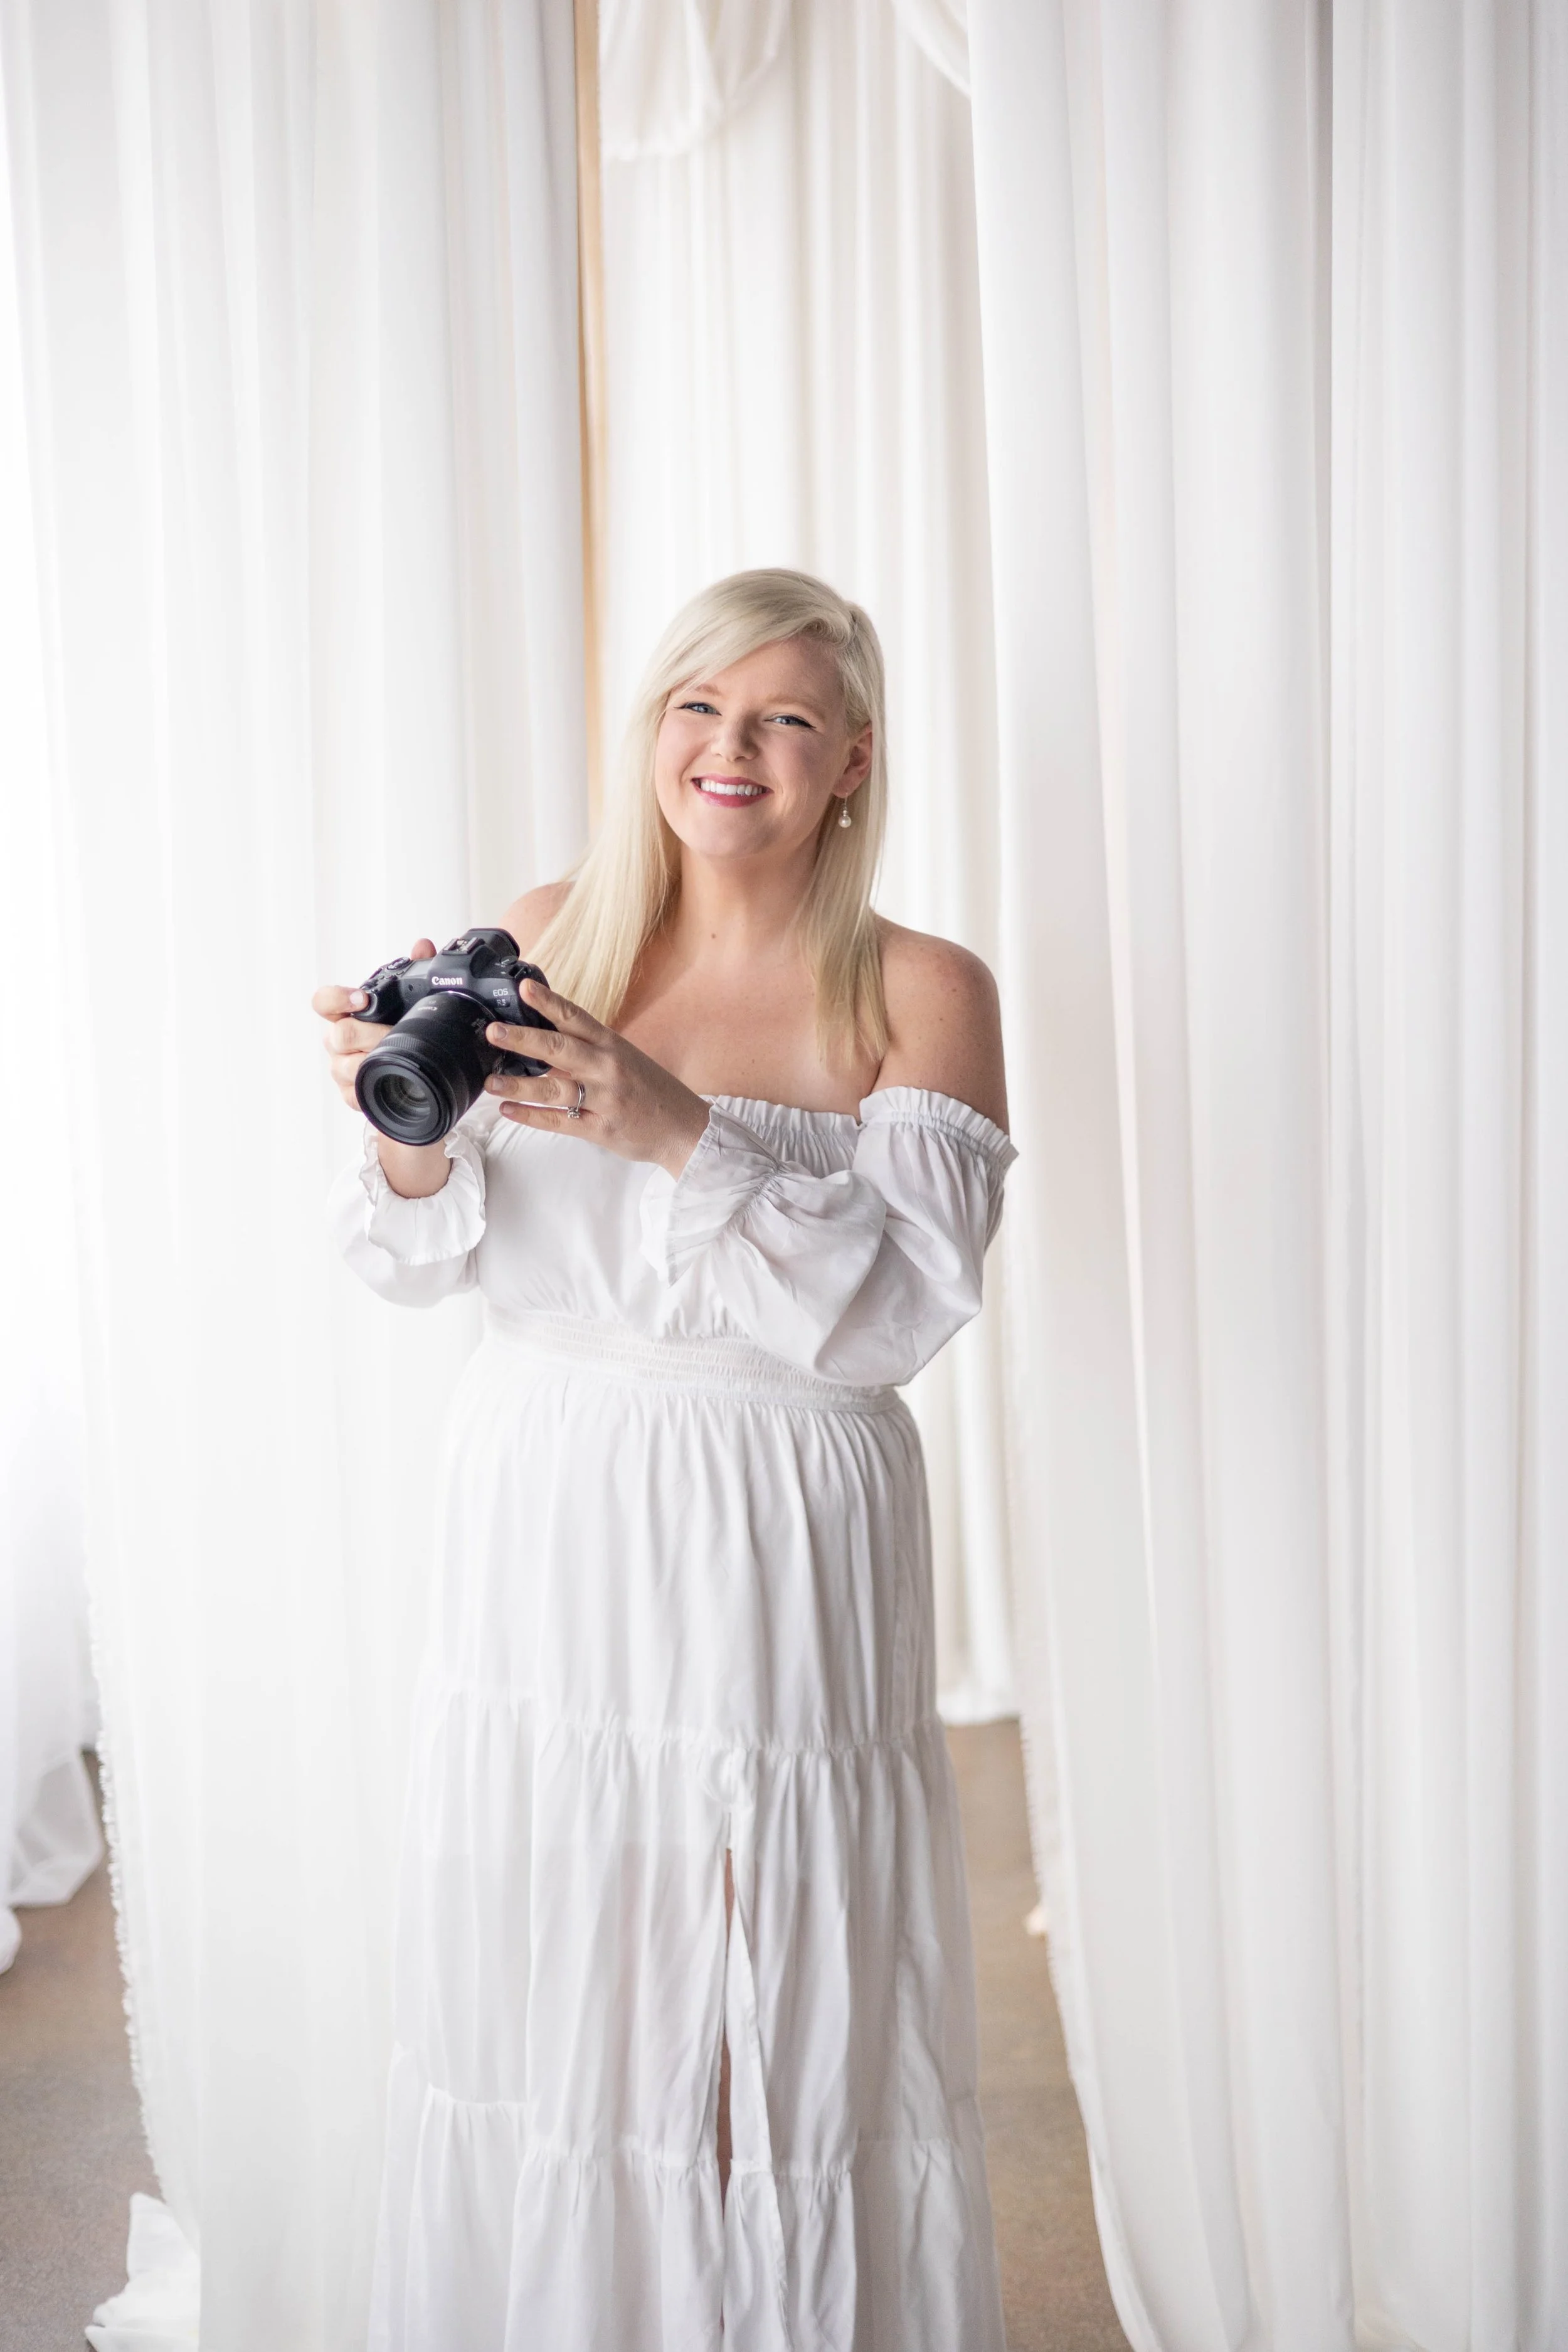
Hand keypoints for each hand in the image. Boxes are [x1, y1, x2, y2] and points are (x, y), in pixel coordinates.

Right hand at [312, 938, 434, 1110]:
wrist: (417, 1074)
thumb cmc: (403, 1032)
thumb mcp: (413, 1001)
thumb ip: (417, 969)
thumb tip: (423, 946)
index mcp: (346, 1014)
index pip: (324, 1001)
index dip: (337, 998)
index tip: (362, 999)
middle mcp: (338, 1041)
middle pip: (339, 1035)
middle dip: (372, 1034)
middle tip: (397, 1034)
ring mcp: (341, 1068)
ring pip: (345, 1066)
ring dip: (374, 1061)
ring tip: (399, 1058)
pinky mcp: (350, 1095)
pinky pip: (353, 1095)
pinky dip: (372, 1088)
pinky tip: (389, 1081)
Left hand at [483, 976, 710, 1176]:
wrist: (683, 1127)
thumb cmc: (650, 1089)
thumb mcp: (623, 1059)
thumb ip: (586, 1048)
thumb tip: (542, 1037)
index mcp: (611, 1045)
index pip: (576, 1018)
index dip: (549, 1002)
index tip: (524, 987)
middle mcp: (607, 1068)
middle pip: (559, 1050)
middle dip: (523, 1040)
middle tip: (493, 1031)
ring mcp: (604, 1099)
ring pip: (554, 1089)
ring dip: (519, 1085)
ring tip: (490, 1082)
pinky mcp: (601, 1129)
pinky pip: (560, 1122)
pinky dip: (531, 1116)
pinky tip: (508, 1110)